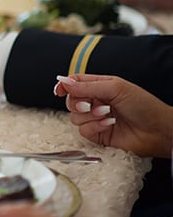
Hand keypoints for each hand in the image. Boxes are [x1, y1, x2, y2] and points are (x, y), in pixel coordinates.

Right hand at [54, 74, 172, 157]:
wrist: (158, 130)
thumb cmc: (143, 105)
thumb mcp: (115, 88)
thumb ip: (86, 86)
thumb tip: (63, 82)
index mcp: (100, 86)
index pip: (74, 83)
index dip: (64, 86)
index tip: (59, 90)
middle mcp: (96, 102)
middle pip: (70, 101)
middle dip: (78, 103)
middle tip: (91, 104)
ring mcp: (96, 119)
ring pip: (74, 117)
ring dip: (90, 116)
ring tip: (108, 114)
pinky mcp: (98, 134)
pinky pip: (83, 131)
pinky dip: (95, 127)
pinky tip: (109, 124)